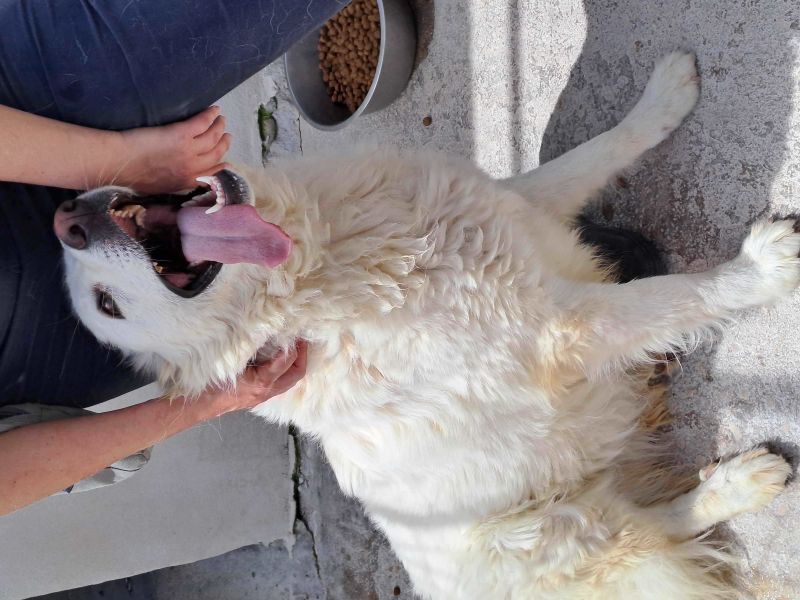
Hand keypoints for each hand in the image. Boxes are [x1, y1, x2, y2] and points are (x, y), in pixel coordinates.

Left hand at [116, 106, 231, 193]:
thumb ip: (173, 183)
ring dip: (219, 126)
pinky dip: (211, 115)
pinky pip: (203, 123)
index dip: (222, 165)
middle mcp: (193, 168)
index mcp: (187, 182)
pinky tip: (214, 109)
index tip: (225, 160)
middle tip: (226, 135)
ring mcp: (189, 151)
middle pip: (217, 153)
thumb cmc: (131, 175)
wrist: (118, 164)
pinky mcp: (181, 134)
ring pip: (213, 137)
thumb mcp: (158, 188)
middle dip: (224, 143)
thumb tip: (177, 178)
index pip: (213, 174)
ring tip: (221, 119)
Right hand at [207, 340, 308, 412]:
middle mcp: (266, 391)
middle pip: (296, 374)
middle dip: (302, 356)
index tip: (292, 330)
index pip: (286, 360)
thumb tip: (263, 330)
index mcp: (261, 382)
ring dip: (294, 364)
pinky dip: (283, 370)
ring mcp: (263, 396)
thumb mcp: (229, 360)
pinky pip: (279, 383)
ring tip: (293, 346)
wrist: (197, 406)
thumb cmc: (209, 384)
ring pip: (288, 381)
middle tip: (301, 339)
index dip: (292, 345)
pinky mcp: (257, 397)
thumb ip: (248, 347)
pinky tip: (278, 359)